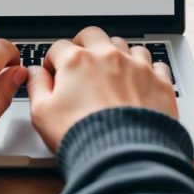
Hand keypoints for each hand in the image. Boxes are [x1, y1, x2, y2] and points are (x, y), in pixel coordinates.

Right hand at [27, 26, 177, 151]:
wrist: (125, 158)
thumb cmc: (84, 137)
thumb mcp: (43, 114)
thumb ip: (36, 87)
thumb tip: (34, 74)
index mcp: (76, 62)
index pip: (59, 47)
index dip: (53, 60)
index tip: (54, 72)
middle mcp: (107, 57)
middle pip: (93, 35)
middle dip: (84, 45)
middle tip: (81, 63)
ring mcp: (136, 67)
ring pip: (126, 45)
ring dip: (117, 54)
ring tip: (112, 72)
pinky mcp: (159, 82)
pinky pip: (155, 64)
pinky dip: (147, 69)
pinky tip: (141, 81)